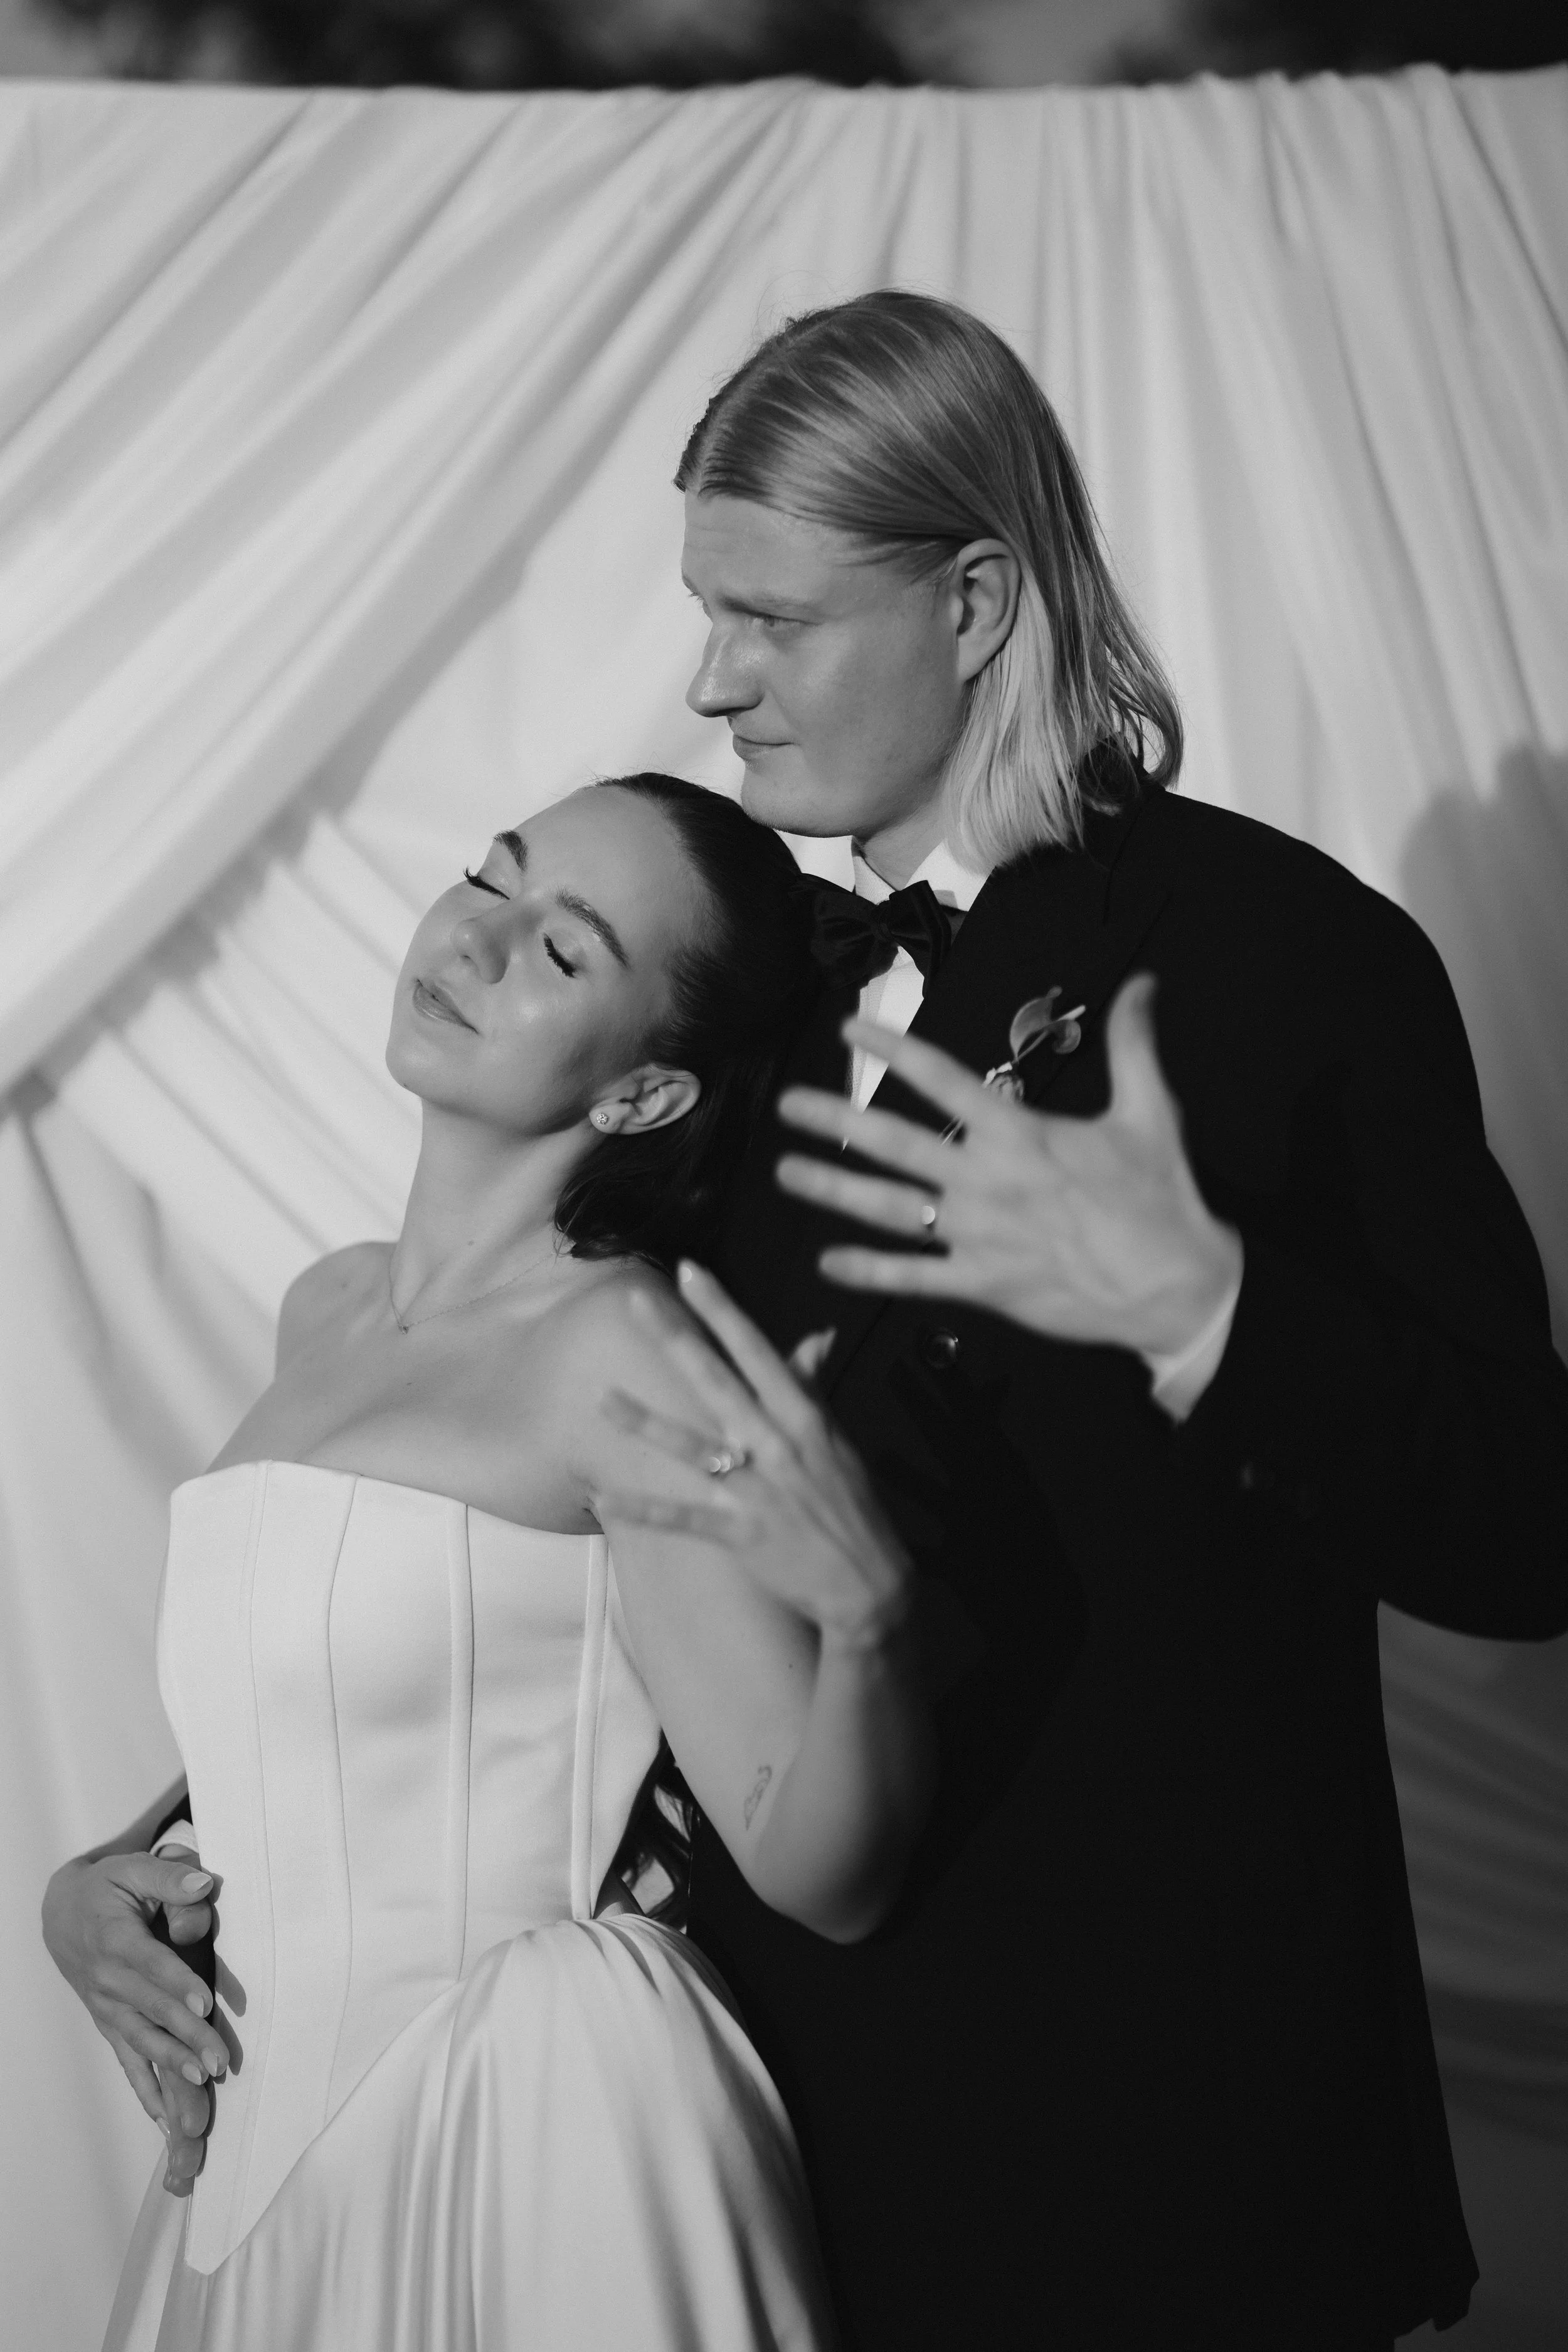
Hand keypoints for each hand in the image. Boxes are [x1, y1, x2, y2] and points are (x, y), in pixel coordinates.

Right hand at [42, 1846, 226, 2172]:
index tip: (205, 2005)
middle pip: (150, 2012)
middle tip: (218, 2060)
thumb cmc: (108, 1887)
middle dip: (185, 2037)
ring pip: (141, 2042)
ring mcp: (106, 2008)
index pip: (150, 1965)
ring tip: (203, 2086)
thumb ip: (169, 1875)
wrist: (62, 1914)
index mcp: (115, 1939)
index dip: (177, 1985)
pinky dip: (146, 2091)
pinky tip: (166, 2121)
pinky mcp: (109, 2024)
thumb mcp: (133, 1868)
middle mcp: (107, 1980)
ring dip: (171, 2067)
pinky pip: (128, 2061)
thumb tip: (204, 1883)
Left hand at [597, 1262, 910, 1651]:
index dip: (722, 1310)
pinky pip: (682, 1518)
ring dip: (644, 1422)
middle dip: (676, 1338)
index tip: (691, 1271)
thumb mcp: (839, 1441)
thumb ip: (813, 1388)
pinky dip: (642, 1509)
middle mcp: (778, 1445)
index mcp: (804, 1417)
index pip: (757, 1350)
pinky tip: (602, 1496)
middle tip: (636, 1299)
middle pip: (717, 1382)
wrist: (870, 1584)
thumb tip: (816, 1336)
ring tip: (602, 1397)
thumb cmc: (854, 1506)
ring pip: (692, 1447)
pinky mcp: (740, 1533)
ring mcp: (757, 1490)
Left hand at [775, 975, 1242, 1358]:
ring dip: (833, 1190)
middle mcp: (985, 1180)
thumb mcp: (1152, 1111)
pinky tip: (827, 1264)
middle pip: (894, 1143)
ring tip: (787, 1172)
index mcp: (1019, 1133)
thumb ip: (1134, 1045)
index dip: (892, 1049)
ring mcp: (977, 1236)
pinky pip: (913, 1278)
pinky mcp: (982, 1285)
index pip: (941, 1079)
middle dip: (837, 1120)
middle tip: (788, 1105)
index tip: (849, 1029)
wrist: (1176, 1287)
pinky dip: (868, 1271)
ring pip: (890, 1209)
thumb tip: (1144, 983)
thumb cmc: (1161, 1197)